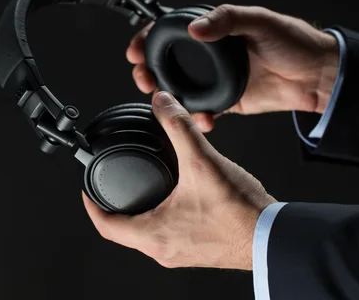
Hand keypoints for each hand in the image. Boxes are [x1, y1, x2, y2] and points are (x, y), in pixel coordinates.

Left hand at [82, 91, 276, 269]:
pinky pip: (170, 235)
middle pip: (126, 231)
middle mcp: (163, 250)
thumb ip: (179, 128)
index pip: (106, 226)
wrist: (271, 237)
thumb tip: (163, 103)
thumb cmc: (239, 212)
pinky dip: (165, 217)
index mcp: (154, 234)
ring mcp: (181, 254)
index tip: (87, 190)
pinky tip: (179, 201)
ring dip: (143, 212)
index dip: (91, 206)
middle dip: (118, 207)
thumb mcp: (203, 162)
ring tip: (147, 188)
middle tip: (117, 184)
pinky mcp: (198, 251)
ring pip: (148, 233)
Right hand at [126, 5, 338, 131]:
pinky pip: (205, 110)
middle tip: (143, 78)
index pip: (173, 30)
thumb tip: (195, 28)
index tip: (137, 49)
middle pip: (169, 62)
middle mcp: (212, 55)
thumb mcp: (261, 21)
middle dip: (150, 70)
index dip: (149, 37)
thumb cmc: (295, 42)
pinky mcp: (229, 101)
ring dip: (167, 96)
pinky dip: (197, 117)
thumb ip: (227, 20)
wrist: (317, 76)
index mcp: (216, 30)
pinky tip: (201, 119)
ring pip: (181, 88)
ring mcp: (218, 79)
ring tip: (164, 102)